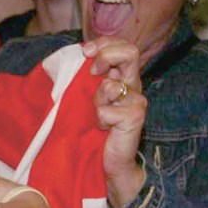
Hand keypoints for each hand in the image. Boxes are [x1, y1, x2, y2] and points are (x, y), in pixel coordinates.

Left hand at [82, 37, 146, 207]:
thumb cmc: (91, 132)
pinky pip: (107, 110)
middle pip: (130, 52)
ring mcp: (136, 101)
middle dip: (105, 55)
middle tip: (91, 72)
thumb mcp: (82, 99)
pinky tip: (103, 129)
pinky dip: (100, 119)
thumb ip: (80, 78)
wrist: (106, 164)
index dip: (104, 42)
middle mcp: (131, 85)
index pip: (121, 45)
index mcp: (120, 77)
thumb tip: (71, 57)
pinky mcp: (135, 117)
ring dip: (96, 98)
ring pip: (112, 83)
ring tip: (96, 116)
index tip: (85, 52)